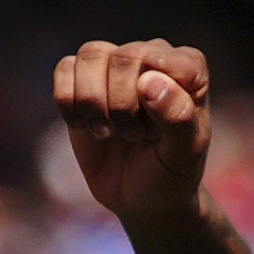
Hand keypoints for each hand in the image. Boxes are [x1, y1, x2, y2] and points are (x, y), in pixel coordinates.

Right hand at [53, 38, 214, 234]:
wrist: (141, 198)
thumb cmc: (171, 173)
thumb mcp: (184, 155)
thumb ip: (178, 117)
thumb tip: (148, 80)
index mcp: (188, 68)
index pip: (160, 59)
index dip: (149, 99)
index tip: (157, 133)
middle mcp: (152, 57)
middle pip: (122, 57)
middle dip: (122, 106)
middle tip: (134, 137)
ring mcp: (116, 64)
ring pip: (90, 55)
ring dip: (93, 102)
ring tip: (107, 133)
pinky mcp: (83, 79)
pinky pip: (65, 68)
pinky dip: (68, 102)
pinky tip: (84, 128)